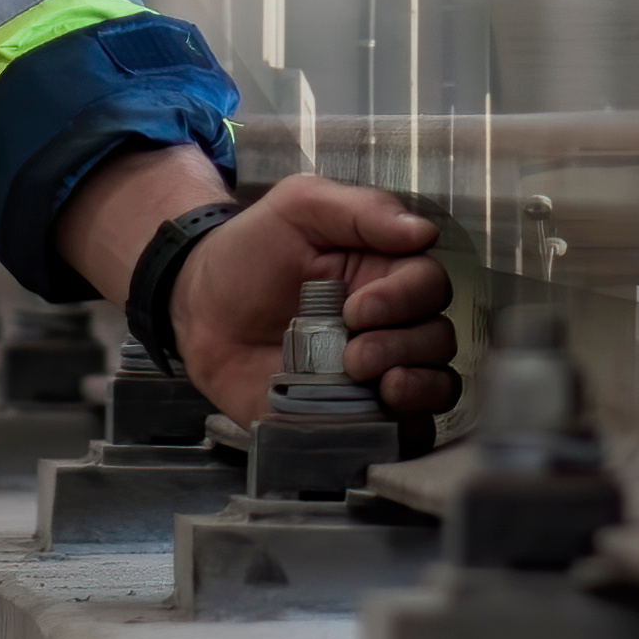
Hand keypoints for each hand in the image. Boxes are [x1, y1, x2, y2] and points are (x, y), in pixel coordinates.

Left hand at [175, 171, 454, 430]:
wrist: (200, 309)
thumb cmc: (250, 252)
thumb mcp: (300, 207)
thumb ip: (363, 211)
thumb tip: (423, 231)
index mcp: (384, 271)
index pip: (430, 285)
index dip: (405, 300)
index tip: (357, 308)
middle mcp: (391, 323)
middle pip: (438, 339)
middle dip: (403, 348)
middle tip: (353, 352)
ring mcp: (376, 373)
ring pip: (436, 387)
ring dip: (417, 389)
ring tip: (376, 385)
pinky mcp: (355, 414)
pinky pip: (405, 432)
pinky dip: (405, 430)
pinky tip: (376, 417)